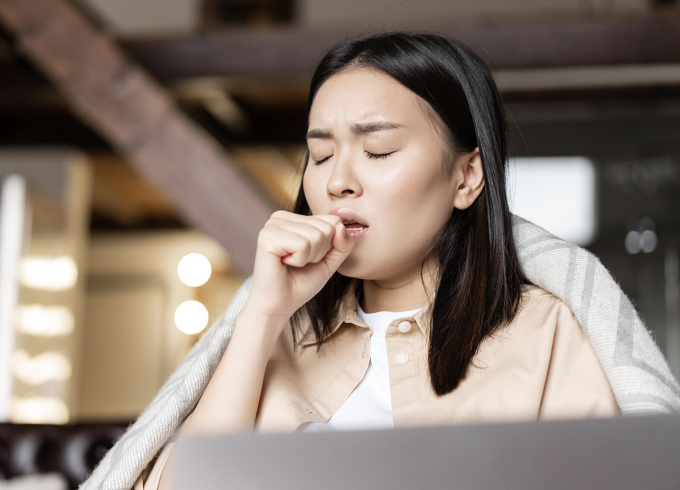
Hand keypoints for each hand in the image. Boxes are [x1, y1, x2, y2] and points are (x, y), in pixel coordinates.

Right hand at [245, 210, 355, 324]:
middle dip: (319, 252)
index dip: (329, 246)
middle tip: (299, 263)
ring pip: (316, 236)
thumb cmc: (301, 283)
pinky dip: (299, 260)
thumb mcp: (330, 261)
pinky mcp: (267, 237)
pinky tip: (284, 263)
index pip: (332, 221)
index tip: (310, 257)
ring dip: (309, 258)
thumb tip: (340, 226)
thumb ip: (343, 244)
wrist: (279, 305)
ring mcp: (272, 225)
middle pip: (326, 228)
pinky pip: (302, 244)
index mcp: (294, 218)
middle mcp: (281, 217)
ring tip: (292, 264)